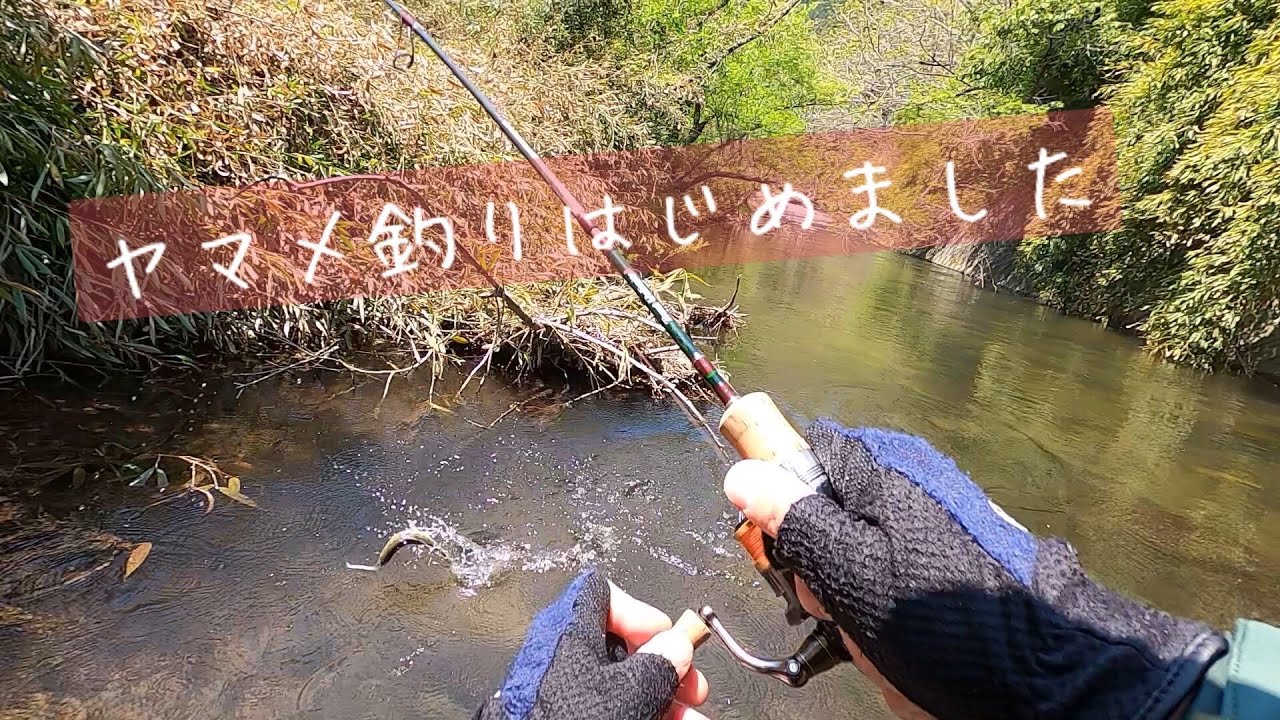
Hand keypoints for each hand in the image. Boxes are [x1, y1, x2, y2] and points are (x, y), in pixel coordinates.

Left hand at [475, 569, 710, 719]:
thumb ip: (661, 662)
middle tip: (692, 688)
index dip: (641, 612)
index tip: (668, 637)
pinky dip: (642, 712)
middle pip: (624, 646)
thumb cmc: (571, 718)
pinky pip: (610, 705)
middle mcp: (562, 653)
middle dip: (666, 668)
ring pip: (623, 683)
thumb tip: (677, 646)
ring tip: (691, 719)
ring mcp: (563, 687)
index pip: (604, 594)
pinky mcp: (565, 712)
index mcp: (570, 629)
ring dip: (664, 697)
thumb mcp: (629, 688)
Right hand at [724, 418, 1227, 719]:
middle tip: (839, 607)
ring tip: (877, 638)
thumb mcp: (850, 569)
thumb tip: (740, 475)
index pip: (804, 456)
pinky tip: (902, 648)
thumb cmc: (936, 615)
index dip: (783, 501)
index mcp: (882, 471)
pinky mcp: (943, 569)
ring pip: (851, 562)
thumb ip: (793, 519)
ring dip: (849, 606)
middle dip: (819, 569)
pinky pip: (887, 589)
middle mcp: (906, 489)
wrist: (1035, 676)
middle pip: (825, 514)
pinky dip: (883, 621)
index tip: (787, 551)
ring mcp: (927, 530)